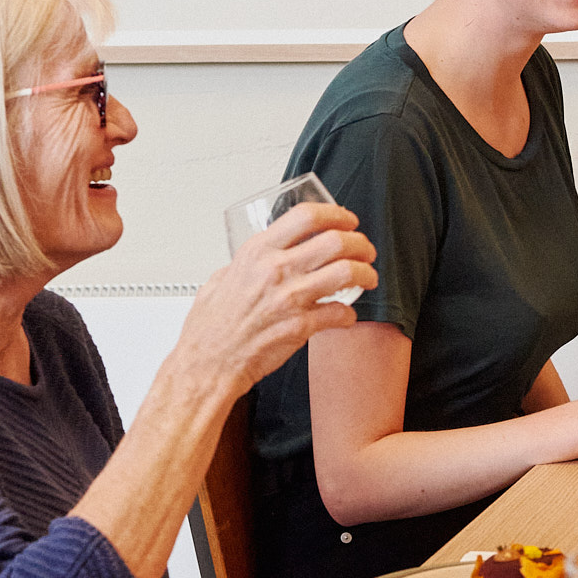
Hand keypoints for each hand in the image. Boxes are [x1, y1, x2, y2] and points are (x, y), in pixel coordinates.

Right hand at [176, 203, 378, 400]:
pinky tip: (346, 315)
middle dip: (360, 243)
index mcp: (257, 252)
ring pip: (346, 272)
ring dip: (366, 273)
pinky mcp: (300, 326)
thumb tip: (264, 255)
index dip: (336, 214)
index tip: (347, 220)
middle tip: (366, 250)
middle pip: (335, 240)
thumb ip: (247, 263)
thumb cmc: (211, 326)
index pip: (306, 216)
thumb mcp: (221, 278)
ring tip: (369, 277)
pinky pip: (340, 313)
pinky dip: (349, 314)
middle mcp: (275, 270)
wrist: (207, 363)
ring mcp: (289, 298)